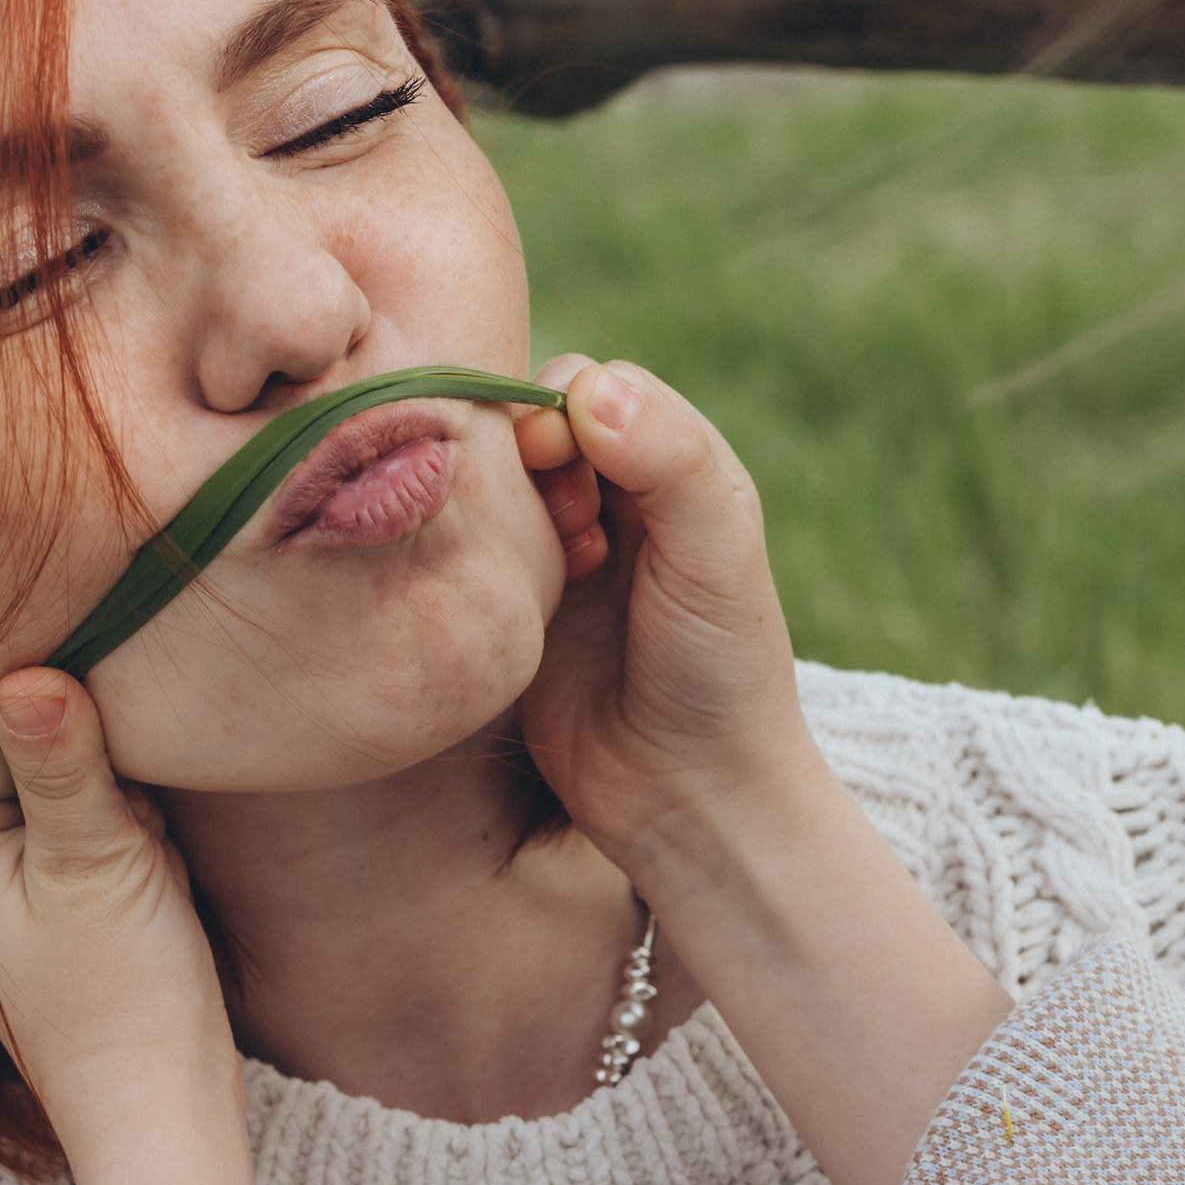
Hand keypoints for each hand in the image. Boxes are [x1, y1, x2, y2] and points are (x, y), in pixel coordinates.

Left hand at [0, 671, 258, 1184]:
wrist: (168, 1115)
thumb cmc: (123, 1000)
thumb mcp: (94, 863)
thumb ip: (61, 762)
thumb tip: (26, 669)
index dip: (56, 711)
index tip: (116, 726)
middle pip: (32, 751)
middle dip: (100, 763)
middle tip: (135, 818)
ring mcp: (23, 890)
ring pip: (79, 786)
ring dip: (129, 802)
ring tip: (147, 861)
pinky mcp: (74, 908)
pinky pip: (106, 831)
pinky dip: (143, 838)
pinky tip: (160, 880)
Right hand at [513, 359, 813, 871]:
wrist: (684, 798)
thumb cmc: (720, 673)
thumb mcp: (715, 557)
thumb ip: (671, 462)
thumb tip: (591, 388)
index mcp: (673, 467)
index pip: (590, 386)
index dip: (562, 412)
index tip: (570, 476)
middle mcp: (613, 500)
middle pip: (528, 427)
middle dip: (525, 464)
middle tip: (570, 533)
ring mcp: (556, 553)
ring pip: (490, 485)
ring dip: (500, 514)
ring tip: (554, 573)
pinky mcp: (511, 605)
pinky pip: (464, 549)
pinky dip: (467, 556)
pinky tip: (500, 597)